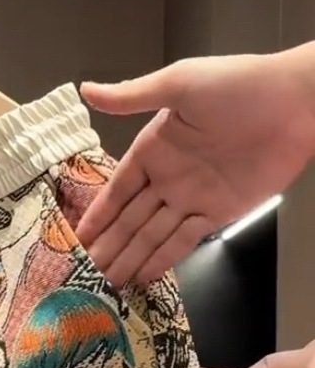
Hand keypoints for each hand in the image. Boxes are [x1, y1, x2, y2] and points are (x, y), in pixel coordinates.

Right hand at [75, 48, 314, 286]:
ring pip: (150, 236)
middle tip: (82, 275)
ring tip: (103, 284)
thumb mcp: (178, 83)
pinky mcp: (218, 213)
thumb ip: (131, 96)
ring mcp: (192, 198)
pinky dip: (161, 260)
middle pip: (129, 220)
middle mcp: (167, 177)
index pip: (116, 190)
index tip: (75, 239)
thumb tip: (86, 90)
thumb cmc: (239, 85)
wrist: (296, 102)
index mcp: (153, 148)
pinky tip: (140, 277)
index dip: (96, 216)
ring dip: (127, 259)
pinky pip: (183, 241)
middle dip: (106, 247)